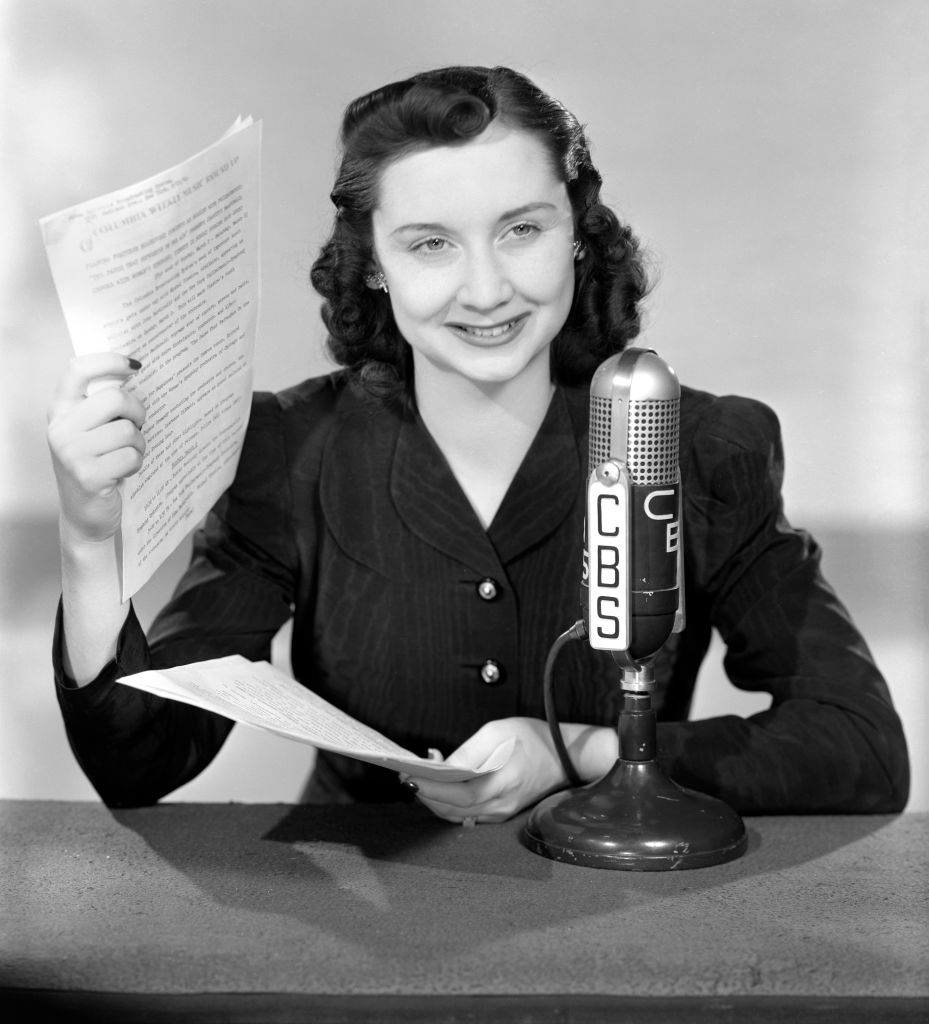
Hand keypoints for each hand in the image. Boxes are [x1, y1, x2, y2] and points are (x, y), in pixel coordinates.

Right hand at [47, 353, 146, 543]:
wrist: (86, 515)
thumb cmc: (96, 466)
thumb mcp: (95, 432)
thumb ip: (107, 408)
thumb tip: (139, 385)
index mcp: (60, 410)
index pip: (78, 370)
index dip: (109, 361)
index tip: (134, 365)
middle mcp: (60, 428)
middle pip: (115, 398)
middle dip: (137, 411)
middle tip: (138, 425)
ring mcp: (71, 452)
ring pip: (128, 430)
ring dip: (138, 444)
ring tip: (127, 455)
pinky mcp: (88, 475)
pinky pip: (131, 456)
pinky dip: (136, 464)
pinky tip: (124, 472)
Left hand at [403, 717, 573, 823]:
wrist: (566, 755)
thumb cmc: (532, 737)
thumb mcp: (498, 732)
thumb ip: (469, 751)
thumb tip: (442, 767)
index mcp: (504, 782)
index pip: (461, 795)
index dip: (432, 790)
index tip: (410, 777)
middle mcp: (501, 804)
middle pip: (453, 811)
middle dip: (426, 795)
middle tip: (406, 775)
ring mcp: (501, 812)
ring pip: (458, 815)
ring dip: (435, 799)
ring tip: (418, 776)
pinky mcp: (500, 812)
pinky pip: (467, 813)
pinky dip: (449, 801)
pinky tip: (440, 783)